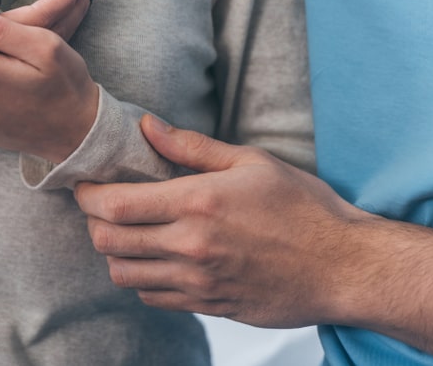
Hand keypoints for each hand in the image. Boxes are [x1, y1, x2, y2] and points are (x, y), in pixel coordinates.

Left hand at [75, 114, 369, 327]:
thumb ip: (192, 147)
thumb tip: (148, 126)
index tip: (87, 185)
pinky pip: (155, 298)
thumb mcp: (251, 162)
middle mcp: (191, 247)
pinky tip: (160, 259)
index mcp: (197, 204)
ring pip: (125, 275)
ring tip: (130, 234)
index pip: (115, 205)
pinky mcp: (210, 306)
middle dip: (94, 223)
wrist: (345, 267)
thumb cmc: (304, 209)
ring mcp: (199, 282)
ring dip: (117, 254)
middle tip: (102, 208)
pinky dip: (144, 279)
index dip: (88, 195)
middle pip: (108, 242)